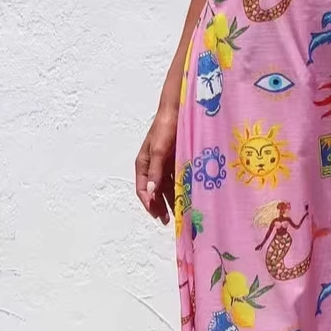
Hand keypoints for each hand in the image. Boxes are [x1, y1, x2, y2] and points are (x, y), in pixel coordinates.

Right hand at [135, 107, 177, 222]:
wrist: (180, 109)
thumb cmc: (166, 128)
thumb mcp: (159, 151)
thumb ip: (155, 172)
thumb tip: (150, 194)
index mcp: (143, 163)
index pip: (142, 189)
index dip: (149, 203)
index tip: (158, 214)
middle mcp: (153, 166)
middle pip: (154, 190)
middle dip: (160, 206)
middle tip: (169, 220)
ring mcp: (165, 163)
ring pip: (167, 186)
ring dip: (171, 200)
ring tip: (180, 213)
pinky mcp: (177, 160)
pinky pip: (177, 178)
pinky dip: (181, 188)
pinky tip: (188, 197)